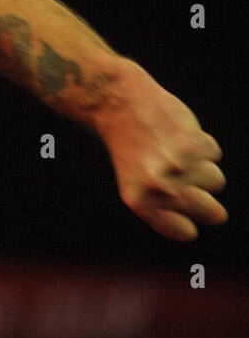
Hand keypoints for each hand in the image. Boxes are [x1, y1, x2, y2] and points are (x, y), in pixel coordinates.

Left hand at [94, 59, 227, 240]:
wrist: (120, 105)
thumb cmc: (131, 149)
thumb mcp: (135, 186)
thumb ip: (164, 207)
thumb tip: (210, 219)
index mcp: (141, 203)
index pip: (185, 233)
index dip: (189, 220)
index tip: (185, 212)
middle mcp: (161, 189)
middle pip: (213, 214)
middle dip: (207, 202)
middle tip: (187, 182)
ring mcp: (180, 167)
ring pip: (216, 181)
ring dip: (202, 167)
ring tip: (174, 151)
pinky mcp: (195, 145)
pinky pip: (214, 154)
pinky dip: (201, 144)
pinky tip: (177, 134)